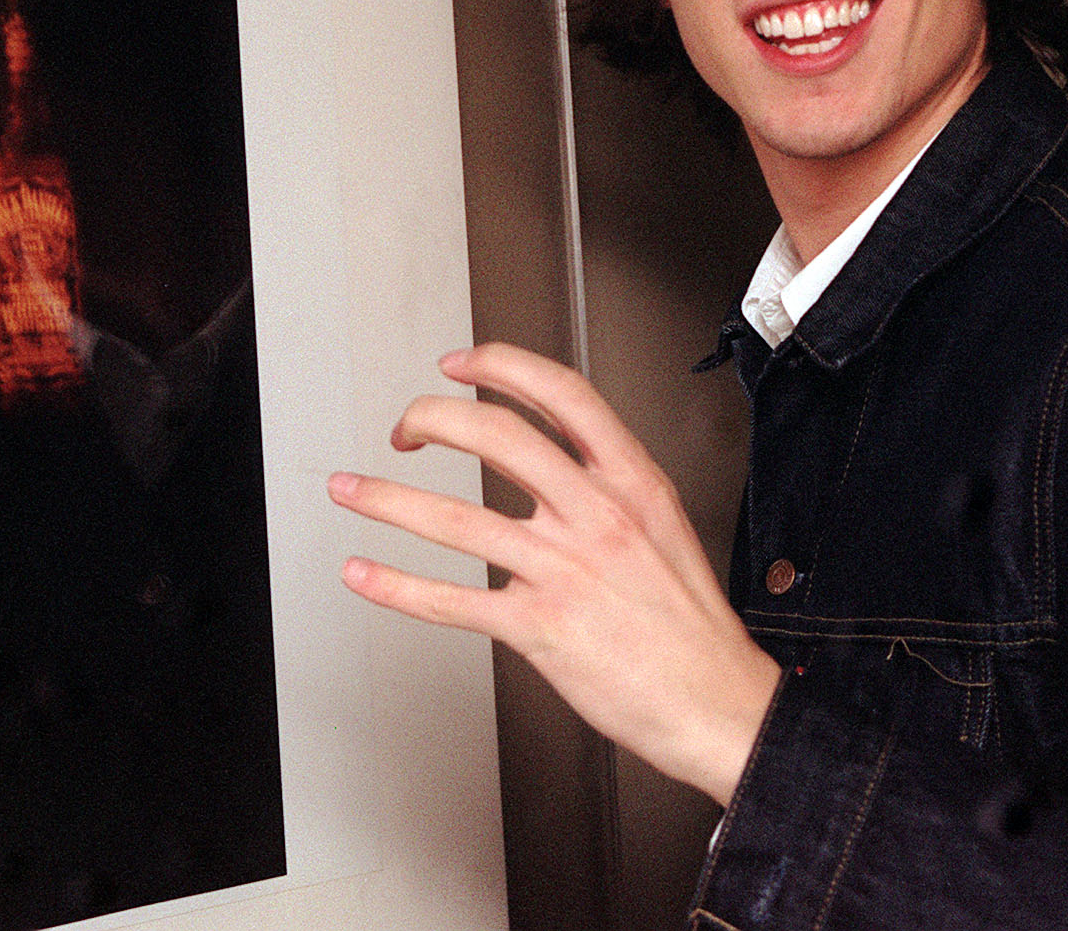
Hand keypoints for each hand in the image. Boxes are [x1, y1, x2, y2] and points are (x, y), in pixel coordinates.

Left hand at [328, 341, 779, 805]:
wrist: (717, 703)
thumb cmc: (691, 624)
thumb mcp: (666, 525)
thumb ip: (611, 486)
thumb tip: (557, 457)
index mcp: (633, 481)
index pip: (561, 394)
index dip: (500, 367)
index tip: (460, 364)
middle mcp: (596, 516)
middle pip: (497, 436)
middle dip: (433, 418)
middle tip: (405, 427)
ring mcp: (565, 571)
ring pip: (456, 519)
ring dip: (388, 500)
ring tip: (350, 489)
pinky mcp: (540, 628)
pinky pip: (451, 602)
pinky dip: (396, 586)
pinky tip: (365, 574)